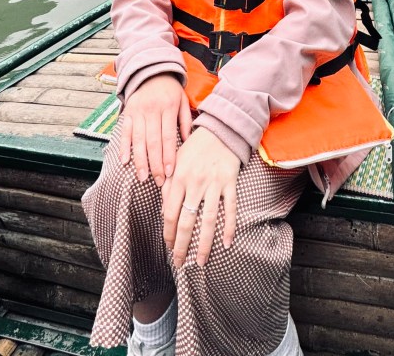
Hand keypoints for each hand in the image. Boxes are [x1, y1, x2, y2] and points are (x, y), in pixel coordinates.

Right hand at [120, 74, 191, 186]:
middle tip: (158, 181)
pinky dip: (123, 147)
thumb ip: (186, 121)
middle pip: (153, 141)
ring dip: (140, 160)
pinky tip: (125, 161)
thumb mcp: (183, 101)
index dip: (169, 156)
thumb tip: (188, 142)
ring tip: (142, 177)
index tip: (170, 172)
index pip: (168, 136)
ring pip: (138, 139)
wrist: (152, 72)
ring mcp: (137, 111)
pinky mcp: (127, 112)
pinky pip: (124, 132)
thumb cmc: (171, 90)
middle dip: (155, 164)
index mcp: (168, 107)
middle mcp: (151, 110)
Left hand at [162, 127, 239, 267]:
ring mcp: (213, 184)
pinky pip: (230, 208)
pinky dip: (229, 227)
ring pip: (208, 220)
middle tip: (179, 263)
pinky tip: (226, 243)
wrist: (220, 131)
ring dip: (203, 244)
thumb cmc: (194, 148)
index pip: (169, 213)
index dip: (168, 233)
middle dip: (182, 245)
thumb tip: (163, 211)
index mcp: (178, 178)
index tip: (168, 247)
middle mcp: (195, 183)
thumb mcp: (175, 161)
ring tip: (200, 261)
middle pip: (186, 221)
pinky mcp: (229, 182)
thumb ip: (168, 185)